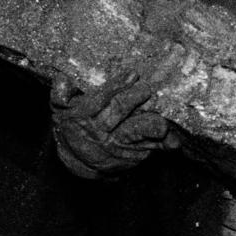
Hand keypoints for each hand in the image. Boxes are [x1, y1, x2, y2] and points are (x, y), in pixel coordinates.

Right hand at [50, 70, 178, 178]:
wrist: (79, 161)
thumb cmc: (74, 124)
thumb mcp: (61, 110)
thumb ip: (61, 95)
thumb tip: (61, 80)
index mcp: (84, 117)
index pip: (100, 100)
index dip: (116, 86)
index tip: (132, 74)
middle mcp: (101, 132)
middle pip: (119, 113)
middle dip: (134, 99)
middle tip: (148, 89)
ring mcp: (119, 145)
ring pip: (135, 133)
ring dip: (150, 126)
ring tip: (162, 122)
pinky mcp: (134, 153)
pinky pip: (150, 147)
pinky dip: (164, 144)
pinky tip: (174, 142)